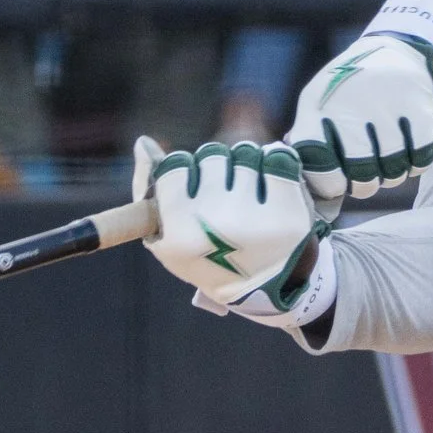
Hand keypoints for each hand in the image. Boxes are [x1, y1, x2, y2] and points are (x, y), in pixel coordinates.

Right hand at [133, 138, 326, 317]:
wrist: (265, 290)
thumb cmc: (211, 259)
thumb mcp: (170, 237)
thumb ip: (152, 188)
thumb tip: (143, 142)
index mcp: (181, 230)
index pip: (176, 166)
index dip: (189, 170)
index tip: (198, 185)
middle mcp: (215, 221)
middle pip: (212, 156)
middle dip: (220, 167)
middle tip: (228, 188)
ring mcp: (254, 216)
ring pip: (245, 153)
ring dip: (248, 163)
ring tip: (251, 188)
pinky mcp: (288, 212)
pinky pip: (278, 158)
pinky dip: (276, 163)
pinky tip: (273, 182)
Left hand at [284, 33, 432, 206]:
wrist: (395, 51)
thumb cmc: (348, 90)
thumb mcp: (318, 103)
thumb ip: (308, 140)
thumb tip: (305, 181)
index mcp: (319, 108)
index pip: (319, 165)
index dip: (328, 184)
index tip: (336, 182)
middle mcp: (351, 107)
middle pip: (361, 175)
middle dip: (364, 185)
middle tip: (365, 176)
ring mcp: (387, 109)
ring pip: (393, 172)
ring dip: (391, 174)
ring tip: (386, 158)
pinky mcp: (419, 111)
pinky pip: (420, 161)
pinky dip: (415, 162)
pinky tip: (407, 148)